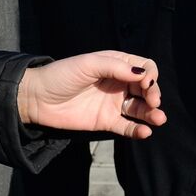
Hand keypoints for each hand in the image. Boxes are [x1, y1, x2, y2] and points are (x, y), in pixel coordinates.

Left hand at [17, 51, 165, 138]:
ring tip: (159, 119)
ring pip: (140, 108)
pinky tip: (145, 132)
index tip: (147, 82)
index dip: (149, 74)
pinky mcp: (106, 121)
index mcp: (116, 64)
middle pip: (146, 88)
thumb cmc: (62, 75)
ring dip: (152, 113)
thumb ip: (116, 67)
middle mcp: (119, 83)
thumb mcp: (89, 63)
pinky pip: (126, 126)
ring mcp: (113, 103)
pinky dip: (137, 130)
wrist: (37, 98)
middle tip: (154, 102)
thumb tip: (143, 73)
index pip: (144, 67)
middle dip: (154, 94)